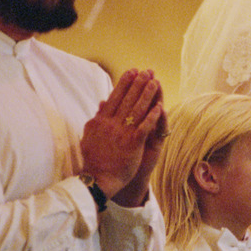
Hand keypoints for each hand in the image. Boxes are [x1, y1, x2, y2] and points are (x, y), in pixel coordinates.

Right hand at [80, 69, 162, 199]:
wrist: (98, 179)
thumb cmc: (94, 158)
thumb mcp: (90, 135)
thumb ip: (97, 118)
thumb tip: (102, 103)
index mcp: (101, 121)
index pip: (114, 97)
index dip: (124, 83)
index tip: (131, 71)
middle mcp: (111, 124)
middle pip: (127, 99)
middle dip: (138, 83)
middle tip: (146, 71)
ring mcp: (122, 133)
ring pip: (137, 109)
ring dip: (147, 94)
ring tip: (155, 82)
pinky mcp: (133, 143)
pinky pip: (144, 127)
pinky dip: (152, 116)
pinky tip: (159, 107)